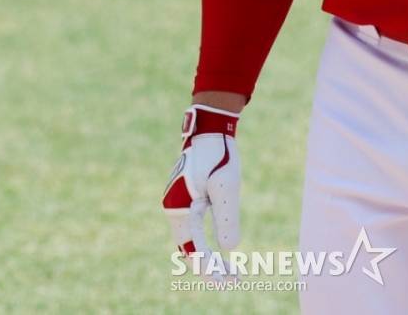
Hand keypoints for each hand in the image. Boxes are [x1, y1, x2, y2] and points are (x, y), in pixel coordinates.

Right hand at [162, 105, 241, 268]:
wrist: (210, 129)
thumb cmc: (218, 154)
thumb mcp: (226, 186)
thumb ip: (226, 218)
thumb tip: (229, 249)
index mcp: (179, 208)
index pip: (192, 250)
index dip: (210, 268)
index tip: (230, 279)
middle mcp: (173, 208)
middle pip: (188, 249)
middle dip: (210, 267)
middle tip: (234, 279)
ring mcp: (178, 203)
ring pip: (190, 240)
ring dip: (208, 256)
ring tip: (230, 270)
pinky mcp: (185, 199)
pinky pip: (193, 228)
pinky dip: (205, 242)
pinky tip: (220, 249)